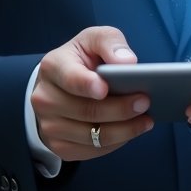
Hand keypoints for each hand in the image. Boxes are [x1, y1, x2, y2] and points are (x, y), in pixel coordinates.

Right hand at [31, 26, 153, 160]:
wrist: (59, 84)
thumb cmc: (81, 59)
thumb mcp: (94, 39)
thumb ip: (110, 42)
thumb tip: (128, 62)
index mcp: (53, 67)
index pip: (70, 78)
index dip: (87, 85)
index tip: (106, 88)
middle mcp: (45, 98)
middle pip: (86, 111)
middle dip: (119, 109)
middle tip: (145, 102)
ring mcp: (49, 125)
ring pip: (91, 136)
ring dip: (123, 130)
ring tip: (146, 120)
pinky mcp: (59, 146)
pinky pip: (91, 151)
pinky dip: (115, 143)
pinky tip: (131, 131)